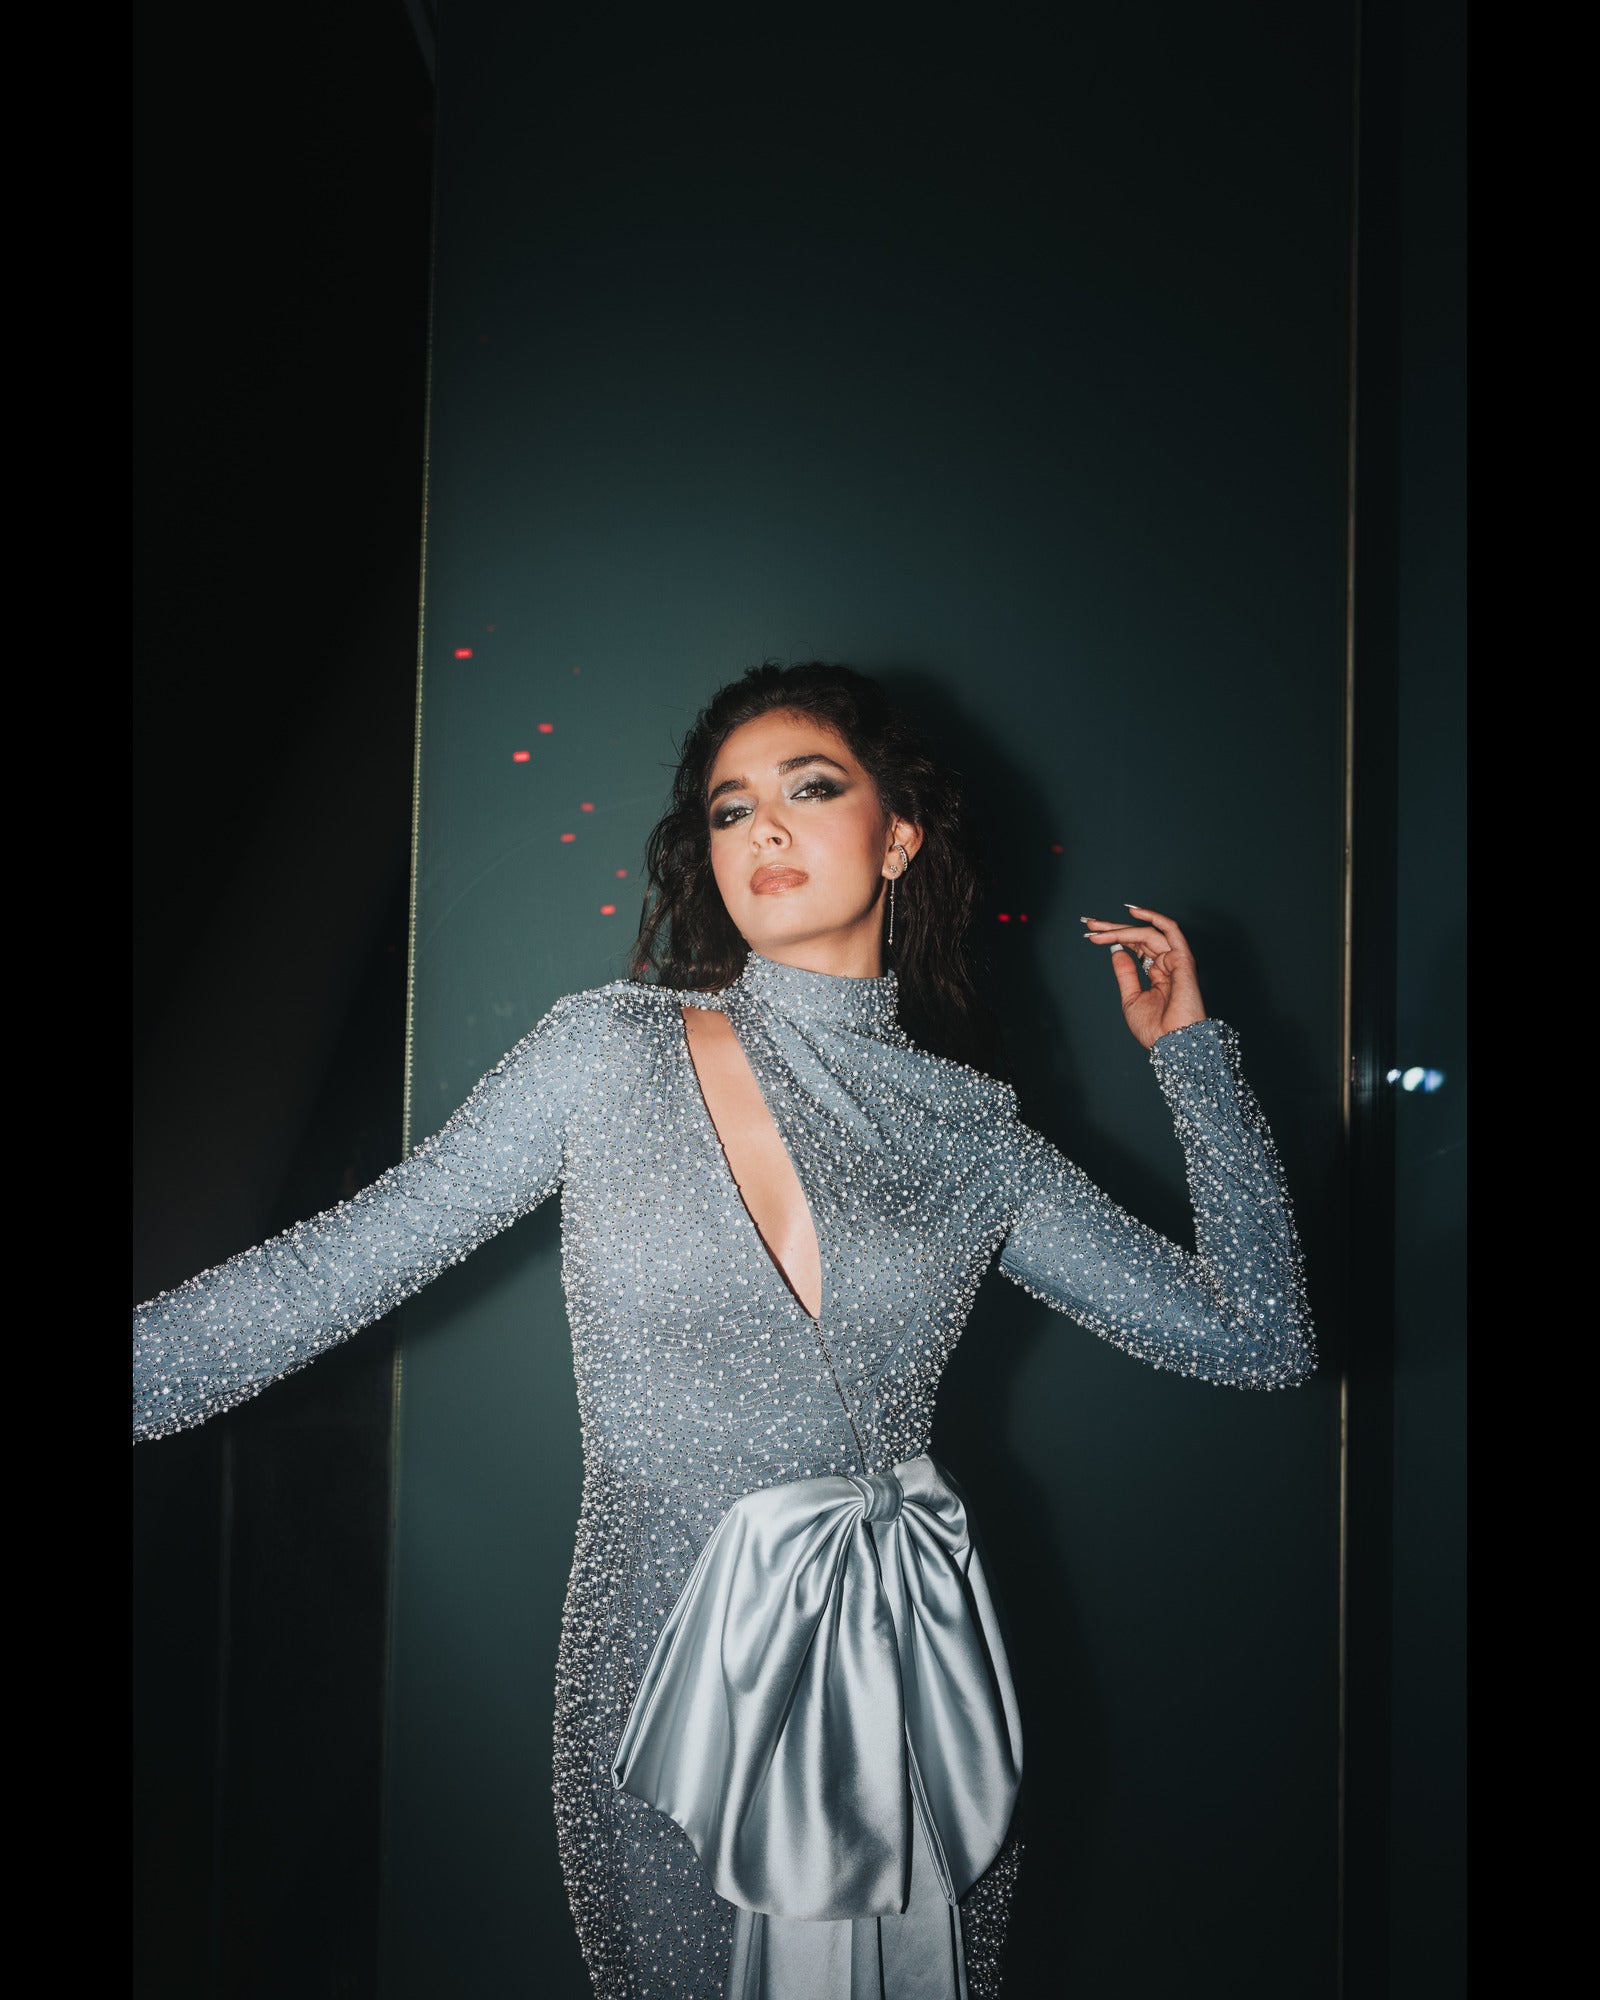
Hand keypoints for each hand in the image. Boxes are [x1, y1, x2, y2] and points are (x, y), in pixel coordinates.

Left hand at [1081, 904, 1207, 1050]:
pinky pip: (1170, 930)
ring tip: (1099, 928)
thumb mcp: (1131, 998)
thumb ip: (1126, 972)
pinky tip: (1134, 912)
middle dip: (1113, 929)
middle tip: (1090, 925)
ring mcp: (1176, 960)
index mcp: (1158, 974)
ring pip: (1148, 933)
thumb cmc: (1155, 1029)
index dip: (1114, 938)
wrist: (1171, 1043)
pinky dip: (1154, 917)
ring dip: (1123, 928)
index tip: (1091, 935)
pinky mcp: (1183, 958)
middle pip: (1140, 938)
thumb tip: (1116, 950)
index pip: (1135, 947)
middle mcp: (1168, 964)